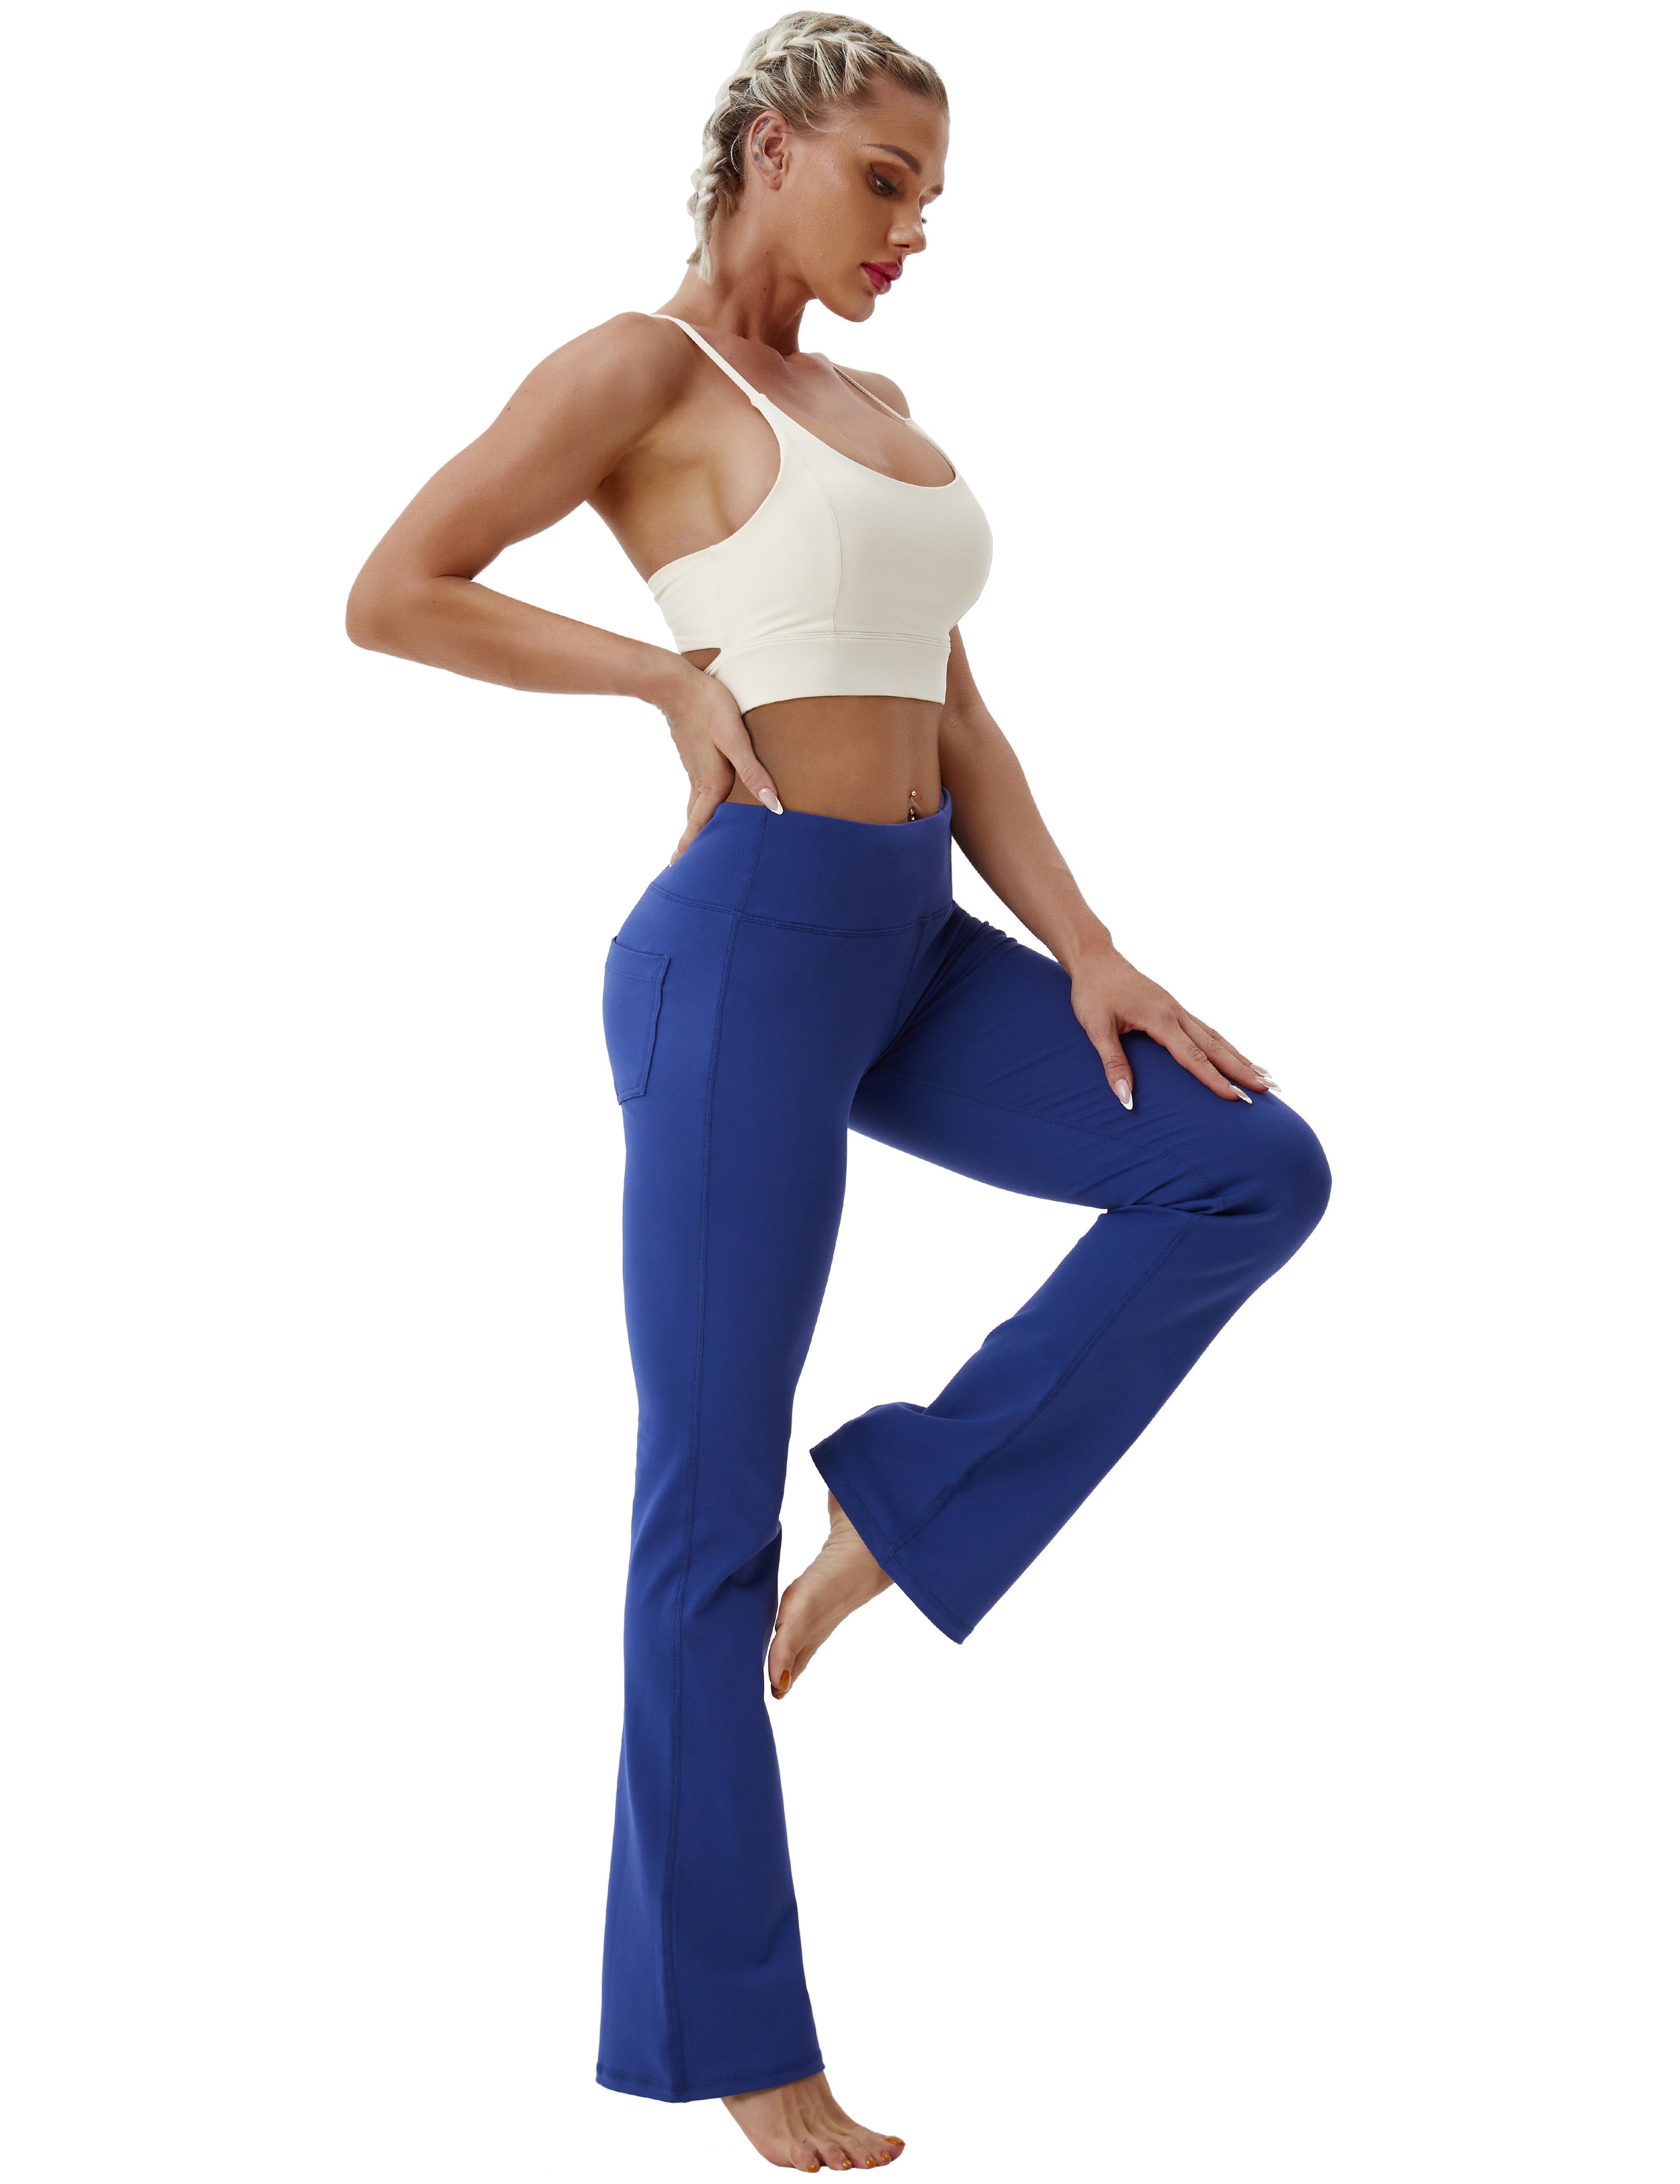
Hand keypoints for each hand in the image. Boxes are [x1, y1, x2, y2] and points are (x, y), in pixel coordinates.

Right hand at [653, 661, 782, 860]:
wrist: (676, 685)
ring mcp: (694, 769)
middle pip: (695, 819)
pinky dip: (699, 805)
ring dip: (695, 824)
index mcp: (711, 783)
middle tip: (684, 864)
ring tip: (695, 839)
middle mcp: (701, 781)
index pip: (699, 824)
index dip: (691, 847)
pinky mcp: (694, 756)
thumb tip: (774, 805)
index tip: (679, 868)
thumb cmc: (709, 708)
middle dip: (691, 842)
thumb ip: (754, 772)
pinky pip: (697, 789)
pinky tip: (707, 799)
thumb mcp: (736, 739)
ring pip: (695, 804)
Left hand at [1068, 947, 1276, 1107]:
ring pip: (1217, 1037)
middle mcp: (1176, 1013)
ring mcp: (1178, 1010)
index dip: (1215, 1079)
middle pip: (1216, 1046)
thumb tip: (1125, 1099)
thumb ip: (1113, 1063)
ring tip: (1267, 1076)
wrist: (1096, 960)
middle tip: (1269, 1089)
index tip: (1236, 1098)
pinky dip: (1226, 1045)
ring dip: (1241, 1057)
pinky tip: (1237, 1056)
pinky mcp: (1175, 1009)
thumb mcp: (1096, 1029)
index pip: (1193, 1056)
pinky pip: (1207, 1030)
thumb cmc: (1093, 993)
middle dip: (1243, 1069)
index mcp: (1160, 1018)